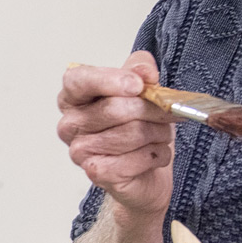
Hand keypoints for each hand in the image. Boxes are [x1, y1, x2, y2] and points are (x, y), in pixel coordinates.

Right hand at [57, 53, 174, 220]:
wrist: (145, 172)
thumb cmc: (137, 127)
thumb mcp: (141, 89)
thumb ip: (140, 69)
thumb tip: (144, 70)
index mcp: (73, 97)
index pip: (78, 80)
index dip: (110, 80)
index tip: (137, 85)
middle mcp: (70, 124)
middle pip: (114, 108)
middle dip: (152, 109)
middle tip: (170, 112)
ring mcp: (79, 151)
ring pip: (131, 133)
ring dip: (159, 133)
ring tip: (161, 134)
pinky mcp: (96, 173)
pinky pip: (135, 158)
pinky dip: (156, 154)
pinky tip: (155, 154)